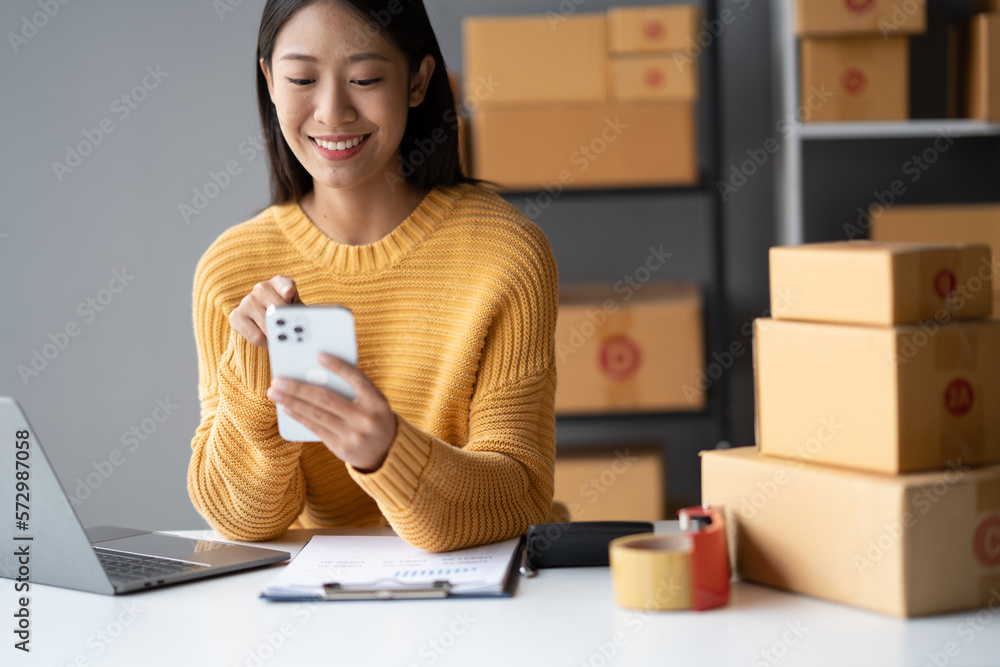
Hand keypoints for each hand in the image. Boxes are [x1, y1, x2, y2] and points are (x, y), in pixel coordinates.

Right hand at [229, 275, 302, 347]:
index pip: (284, 284)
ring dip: (276, 336)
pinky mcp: (236, 316)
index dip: (287, 288)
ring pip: (265, 325)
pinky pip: (255, 336)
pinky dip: (265, 343)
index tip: (289, 293)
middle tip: (292, 335)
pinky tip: (269, 341)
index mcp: (279, 283)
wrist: (269, 324)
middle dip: (285, 325)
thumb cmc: (286, 315)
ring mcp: (247, 301)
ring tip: (281, 338)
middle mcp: (261, 288)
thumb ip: (299, 311)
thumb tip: (298, 317)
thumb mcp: (297, 310)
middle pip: (276, 309)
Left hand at [266, 353, 396, 471]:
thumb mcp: (373, 400)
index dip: (338, 366)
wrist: (387, 451)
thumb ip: (353, 388)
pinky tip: (287, 408)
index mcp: (376, 401)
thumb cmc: (374, 417)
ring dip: (292, 401)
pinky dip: (299, 416)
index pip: (356, 378)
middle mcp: (365, 418)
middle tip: (278, 380)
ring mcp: (353, 434)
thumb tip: (316, 375)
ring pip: (316, 414)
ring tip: (275, 392)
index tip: (318, 355)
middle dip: (298, 387)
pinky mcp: (341, 447)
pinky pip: (316, 428)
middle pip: (326, 398)